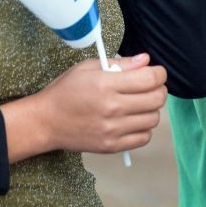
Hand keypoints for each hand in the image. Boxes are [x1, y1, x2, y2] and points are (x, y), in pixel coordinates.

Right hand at [1, 53, 168, 161]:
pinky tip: (133, 120)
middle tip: (151, 87)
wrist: (46, 121)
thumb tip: (146, 61)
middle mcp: (112, 108)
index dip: (159, 73)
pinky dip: (144, 128)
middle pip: (156, 99)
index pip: (149, 79)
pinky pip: (143, 138)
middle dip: (159, 89)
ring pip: (153, 119)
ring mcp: (112, 130)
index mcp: (106, 85)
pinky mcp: (111, 146)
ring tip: (140, 104)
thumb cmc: (66, 91)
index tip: (157, 72)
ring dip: (152, 109)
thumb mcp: (88, 68)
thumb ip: (120, 63)